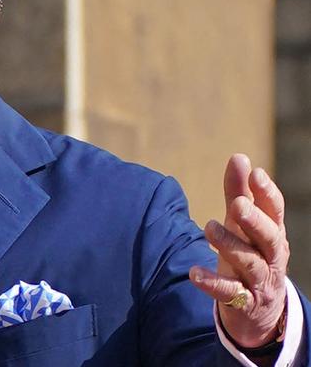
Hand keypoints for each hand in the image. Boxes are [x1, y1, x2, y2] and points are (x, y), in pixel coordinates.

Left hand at [189, 154, 288, 347]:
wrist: (258, 313)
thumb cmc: (250, 255)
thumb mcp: (243, 226)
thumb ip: (239, 193)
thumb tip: (239, 157)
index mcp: (272, 234)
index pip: (276, 212)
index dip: (267, 193)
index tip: (256, 173)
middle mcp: (271, 257)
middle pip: (268, 238)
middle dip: (254, 220)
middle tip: (237, 204)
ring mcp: (259, 281)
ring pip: (250, 263)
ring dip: (229, 245)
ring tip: (208, 227)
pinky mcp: (244, 303)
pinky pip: (230, 294)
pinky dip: (213, 283)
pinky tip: (194, 272)